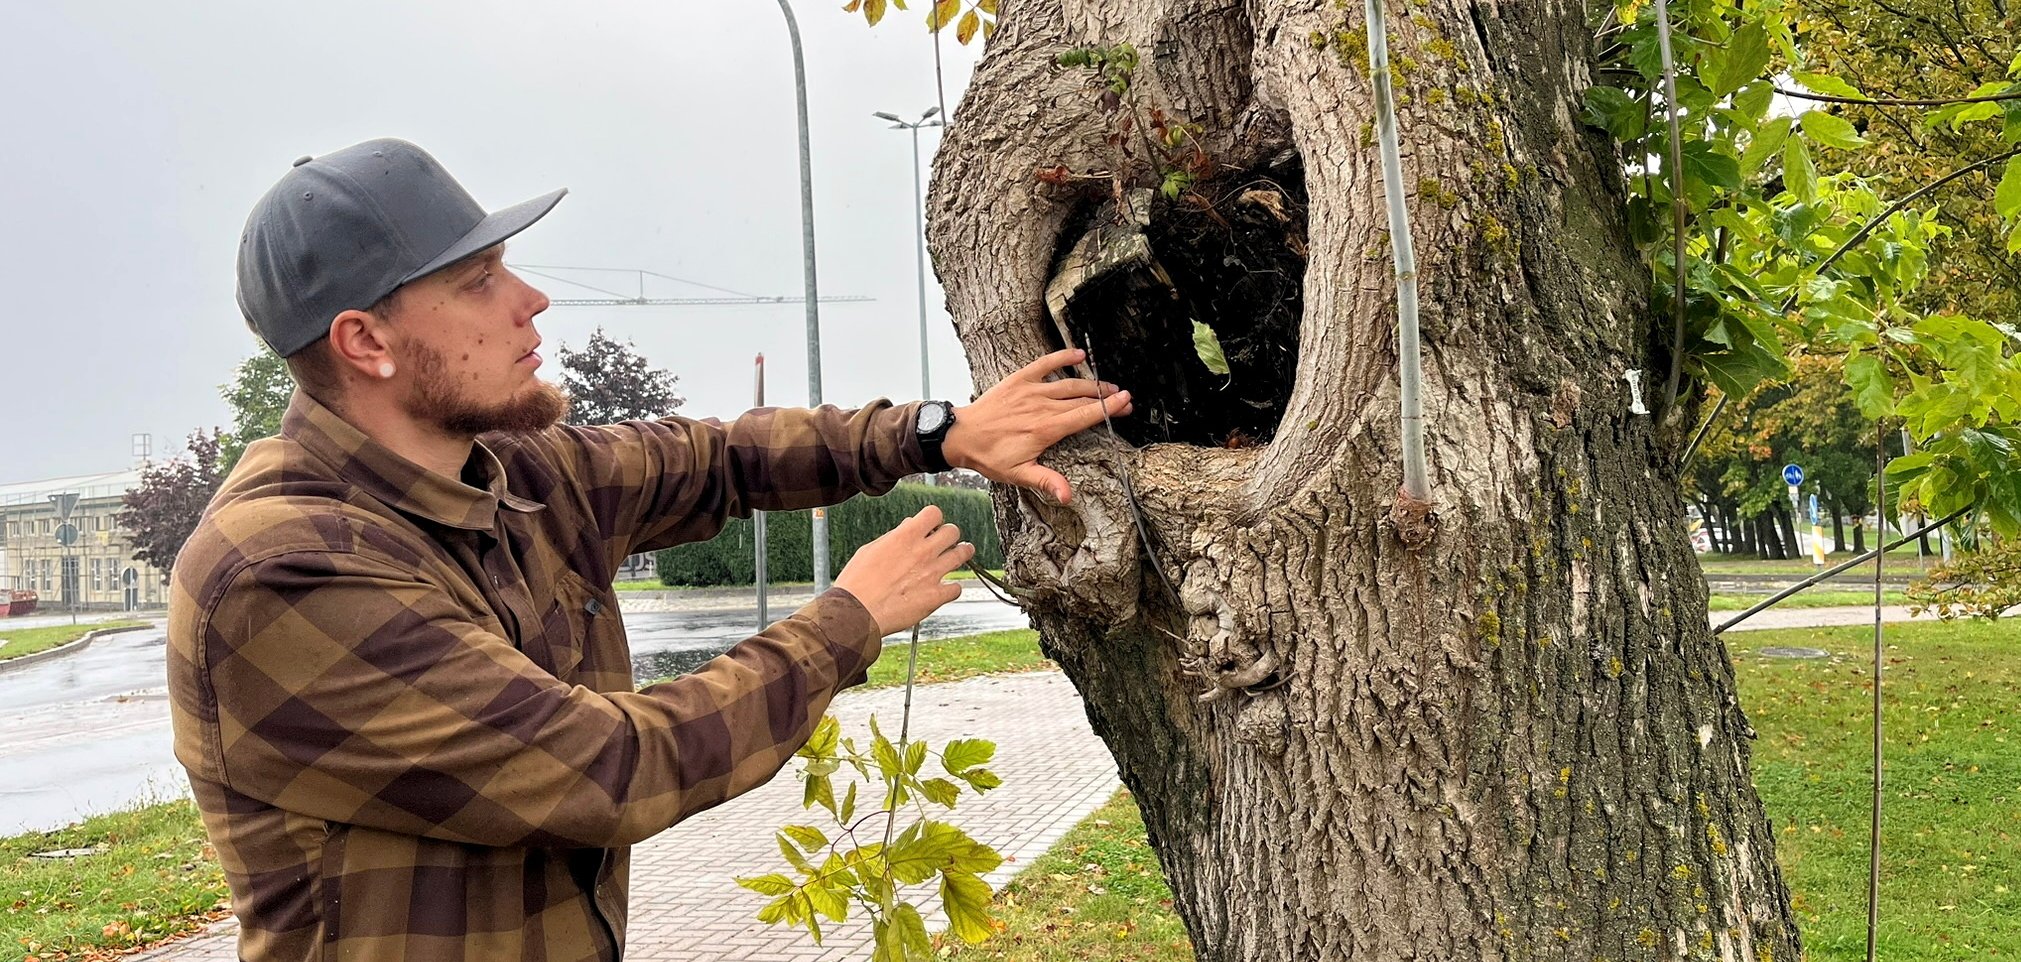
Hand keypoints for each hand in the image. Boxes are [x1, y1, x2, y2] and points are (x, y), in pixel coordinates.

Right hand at [832, 505, 976, 635]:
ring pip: (962, 554)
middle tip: (946, 542)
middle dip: (950, 535)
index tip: (931, 526)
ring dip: (962, 553)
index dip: (934, 519)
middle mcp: (922, 551)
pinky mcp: (936, 596)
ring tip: (961, 554)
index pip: (934, 513)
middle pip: (953, 531)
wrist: (856, 613)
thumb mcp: (870, 550)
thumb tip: (909, 526)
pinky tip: (945, 589)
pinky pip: (956, 588)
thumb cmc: (857, 582)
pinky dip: (952, 588)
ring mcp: (932, 573)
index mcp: (905, 536)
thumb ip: (894, 537)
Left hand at [940, 348, 1132, 501]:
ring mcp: (1031, 390)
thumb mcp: (1018, 474)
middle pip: (1083, 399)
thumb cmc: (990, 456)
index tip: (1127, 402)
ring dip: (1092, 384)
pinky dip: (1062, 357)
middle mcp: (1042, 406)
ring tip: (1108, 387)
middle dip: (1107, 398)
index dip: (1110, 408)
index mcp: (1046, 428)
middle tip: (1124, 400)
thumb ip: (1046, 481)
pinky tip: (1078, 355)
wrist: (962, 436)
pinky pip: (1045, 364)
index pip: (1086, 415)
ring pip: (1070, 383)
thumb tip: (1068, 495)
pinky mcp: (1019, 380)